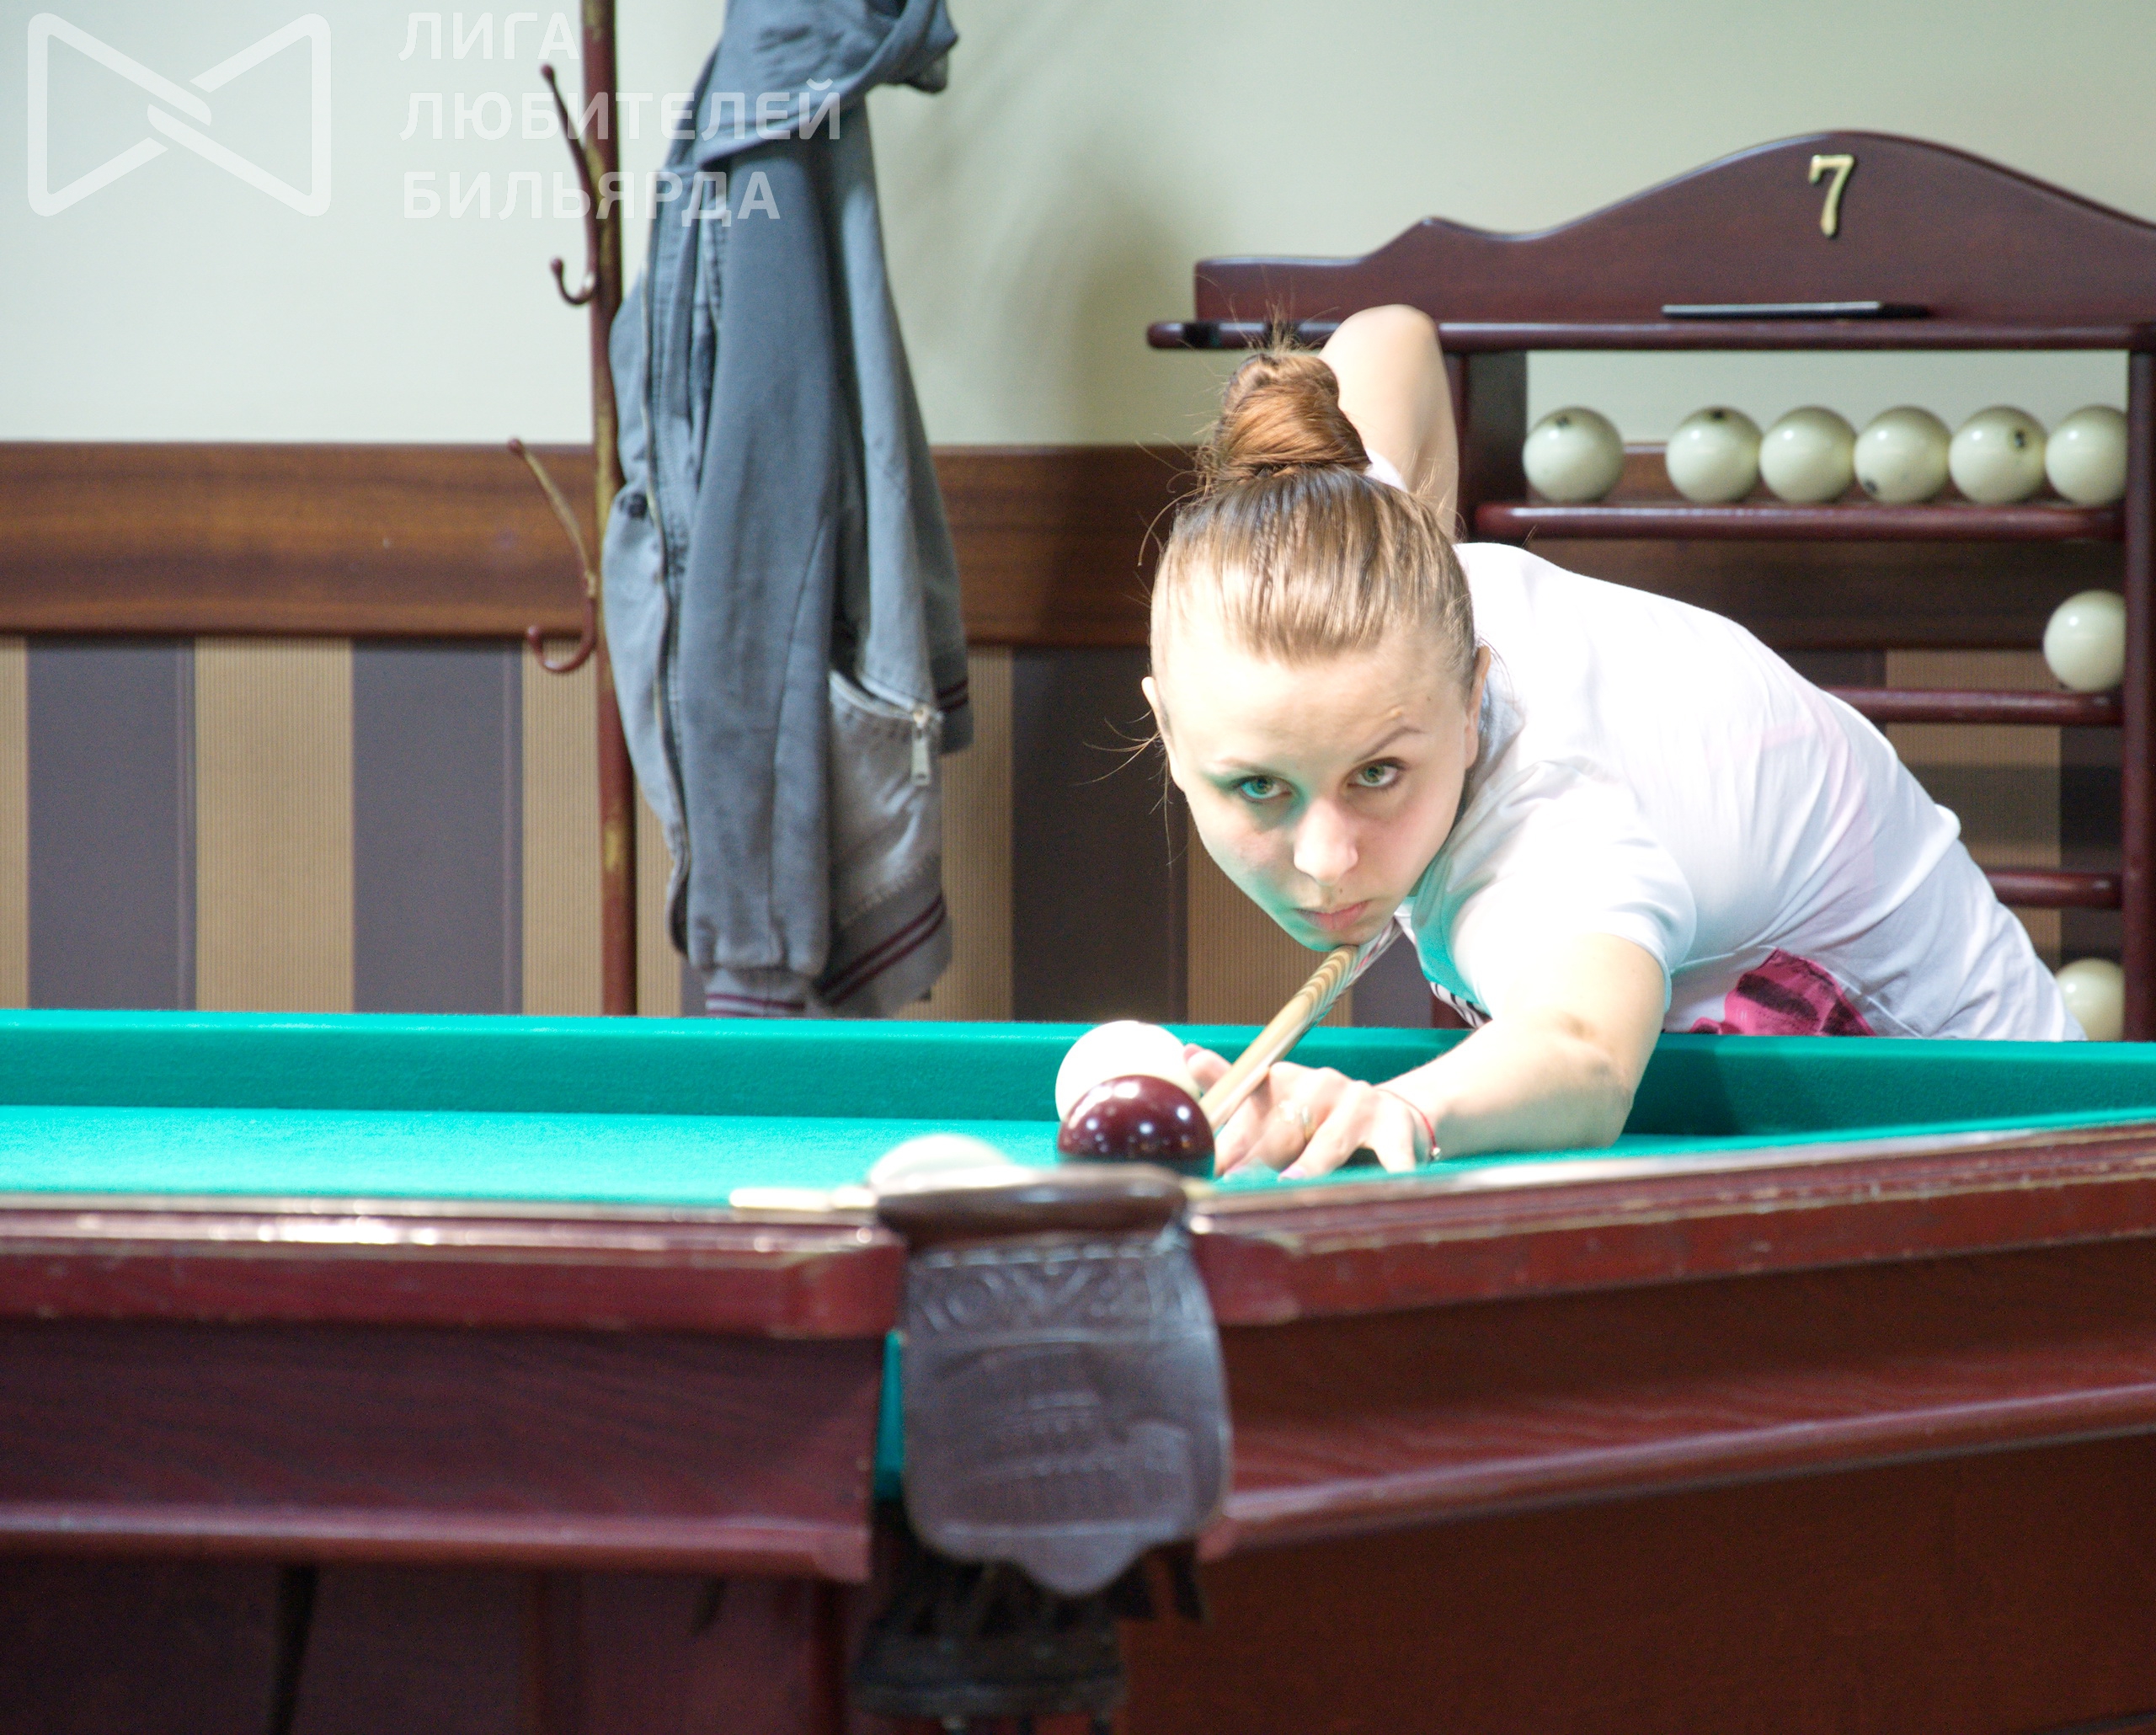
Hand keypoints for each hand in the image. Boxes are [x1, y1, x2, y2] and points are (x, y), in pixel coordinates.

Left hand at [1184, 1046, 1430, 1178]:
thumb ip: (1231, 1086)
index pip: (1249, 1107)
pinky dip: (1389, 1175)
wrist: (1393, 1112)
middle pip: (1285, 1127)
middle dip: (1259, 1158)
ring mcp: (1360, 1106)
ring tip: (1292, 1184)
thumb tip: (1187, 1053)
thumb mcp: (1275, 1098)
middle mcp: (1321, 1087)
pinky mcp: (1397, 1129)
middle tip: (1236, 1184)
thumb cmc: (1319, 1116)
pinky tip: (1383, 1191)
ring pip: (1331, 1141)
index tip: (1208, 1167)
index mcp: (1285, 1081)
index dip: (1228, 1140)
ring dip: (1311, 1165)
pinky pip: (1393, 1156)